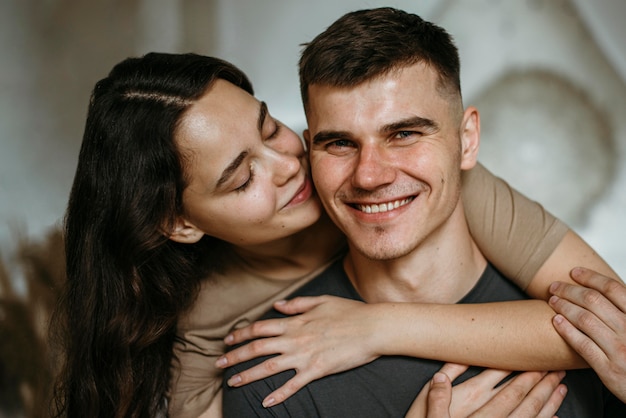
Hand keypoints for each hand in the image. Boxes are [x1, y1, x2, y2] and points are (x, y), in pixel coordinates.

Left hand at [216, 295, 380, 406]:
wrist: (372, 327)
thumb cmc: (349, 312)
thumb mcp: (321, 300)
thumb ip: (297, 304)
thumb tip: (277, 306)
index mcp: (295, 322)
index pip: (260, 327)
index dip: (241, 334)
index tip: (228, 340)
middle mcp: (295, 338)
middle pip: (257, 347)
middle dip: (235, 356)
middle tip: (218, 364)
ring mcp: (305, 355)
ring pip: (269, 367)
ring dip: (248, 375)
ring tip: (232, 383)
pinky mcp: (317, 370)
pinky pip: (293, 385)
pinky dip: (279, 395)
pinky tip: (266, 403)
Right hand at [407, 364, 566, 417]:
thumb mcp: (426, 412)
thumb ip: (436, 395)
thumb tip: (440, 375)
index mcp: (475, 406)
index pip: (505, 387)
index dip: (524, 374)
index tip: (538, 361)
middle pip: (524, 400)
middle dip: (542, 384)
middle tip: (557, 369)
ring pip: (531, 417)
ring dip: (549, 402)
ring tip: (561, 389)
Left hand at [549, 267, 625, 401]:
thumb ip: (624, 311)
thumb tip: (606, 291)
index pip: (613, 289)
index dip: (591, 278)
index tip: (575, 272)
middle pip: (594, 301)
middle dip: (570, 290)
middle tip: (555, 286)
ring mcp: (619, 350)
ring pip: (585, 319)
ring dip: (564, 306)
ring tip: (553, 301)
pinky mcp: (608, 368)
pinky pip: (582, 344)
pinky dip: (567, 330)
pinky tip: (557, 321)